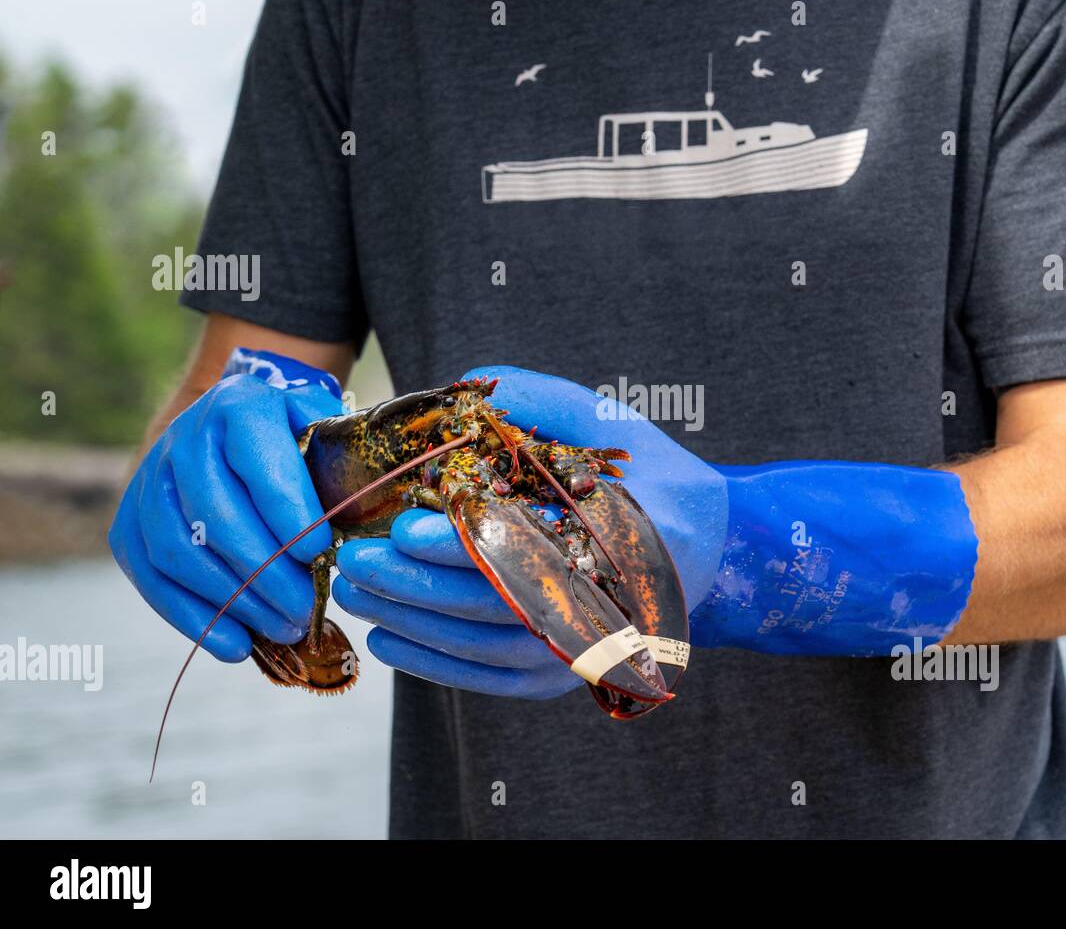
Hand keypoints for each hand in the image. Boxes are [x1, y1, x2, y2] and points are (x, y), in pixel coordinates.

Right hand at [109, 375, 344, 660]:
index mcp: (240, 405)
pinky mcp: (128, 524)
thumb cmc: (292, 439)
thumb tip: (377, 501)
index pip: (260, 462)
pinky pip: (152, 578)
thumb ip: (344, 456)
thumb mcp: (322, 429)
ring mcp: (148, 481)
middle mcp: (185, 438)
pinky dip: (194, 618)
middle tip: (306, 609)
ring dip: (234, 600)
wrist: (227, 430)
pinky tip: (237, 644)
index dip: (289, 511)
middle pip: (217, 515)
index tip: (320, 552)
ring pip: (181, 551)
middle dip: (266, 572)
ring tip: (283, 628)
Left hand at [333, 366, 728, 696]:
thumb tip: (464, 388)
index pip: (532, 547)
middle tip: (357, 557)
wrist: (704, 550)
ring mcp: (584, 650)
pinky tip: (388, 637)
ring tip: (358, 588)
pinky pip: (489, 680)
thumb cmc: (648, 477)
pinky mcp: (563, 675)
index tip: (406, 527)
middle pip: (495, 606)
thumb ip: (544, 401)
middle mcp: (610, 606)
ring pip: (483, 648)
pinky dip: (433, 664)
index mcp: (627, 536)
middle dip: (415, 584)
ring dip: (412, 621)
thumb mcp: (610, 423)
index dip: (463, 543)